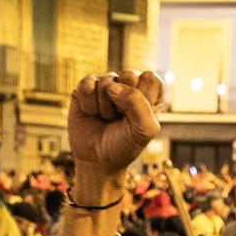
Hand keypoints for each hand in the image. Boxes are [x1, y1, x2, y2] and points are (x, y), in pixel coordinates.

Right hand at [66, 70, 162, 186]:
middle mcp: (128, 85)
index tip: (136, 117)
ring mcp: (106, 85)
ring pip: (107, 81)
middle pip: (129, 74)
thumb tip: (112, 86)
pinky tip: (90, 113)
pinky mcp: (85, 89)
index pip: (150, 78)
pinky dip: (88, 104)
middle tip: (120, 117)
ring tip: (105, 119)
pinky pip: (87, 85)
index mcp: (148, 92)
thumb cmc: (124, 146)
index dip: (142, 98)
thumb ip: (138, 103)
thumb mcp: (144, 130)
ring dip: (105, 107)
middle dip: (123, 101)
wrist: (97, 161)